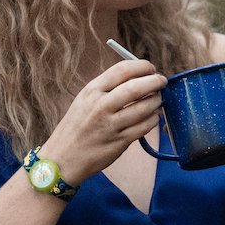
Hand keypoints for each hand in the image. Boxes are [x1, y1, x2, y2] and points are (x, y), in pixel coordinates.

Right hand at [41, 59, 165, 182]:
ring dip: (156, 101)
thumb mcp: (84, 100)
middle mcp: (101, 106)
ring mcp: (111, 125)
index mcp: (91, 91)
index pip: (122, 70)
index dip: (141, 66)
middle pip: (136, 87)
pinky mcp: (120, 141)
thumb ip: (107, 88)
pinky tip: (152, 117)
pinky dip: (154, 119)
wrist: (63, 158)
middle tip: (162, 81)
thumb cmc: (77, 127)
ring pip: (145, 107)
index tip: (150, 68)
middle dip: (155, 81)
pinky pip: (146, 126)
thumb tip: (138, 76)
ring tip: (157, 100)